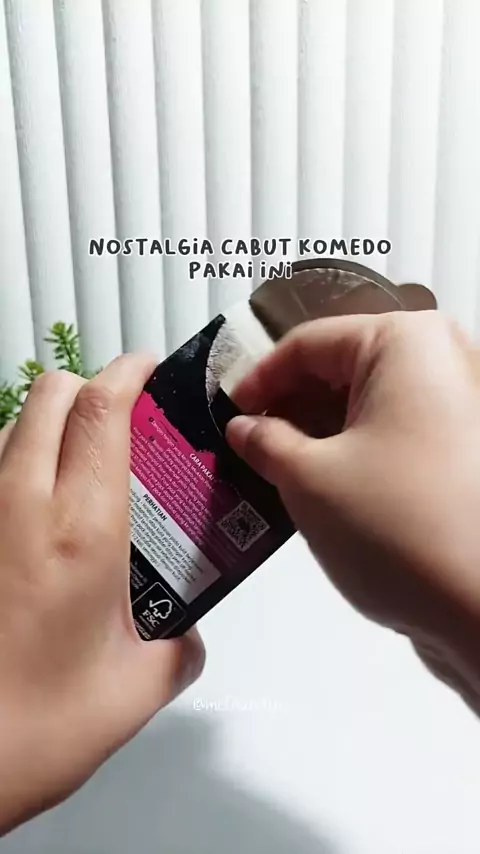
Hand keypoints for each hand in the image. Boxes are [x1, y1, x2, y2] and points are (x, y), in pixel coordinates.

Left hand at [0, 356, 204, 835]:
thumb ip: (178, 648)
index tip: (150, 370)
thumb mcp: (138, 690)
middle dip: (90, 389)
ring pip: (10, 423)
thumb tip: (185, 632)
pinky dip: (12, 459)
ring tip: (79, 467)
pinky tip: (33, 511)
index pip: (102, 409)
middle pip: (50, 393)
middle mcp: (21, 504)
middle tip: (124, 423)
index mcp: (81, 529)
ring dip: (48, 423)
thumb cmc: (40, 726)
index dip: (129, 373)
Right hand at [227, 311, 479, 711]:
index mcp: (408, 345)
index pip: (308, 343)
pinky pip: (390, 437)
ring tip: (276, 474)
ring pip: (365, 407)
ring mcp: (457, 410)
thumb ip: (265, 443)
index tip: (229, 410)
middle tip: (248, 445)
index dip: (258, 379)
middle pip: (339, 371)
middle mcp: (441, 365)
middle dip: (288, 410)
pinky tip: (319, 490)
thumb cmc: (416, 535)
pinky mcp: (460, 454)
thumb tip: (247, 430)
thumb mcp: (309, 479)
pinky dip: (352, 456)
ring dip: (317, 437)